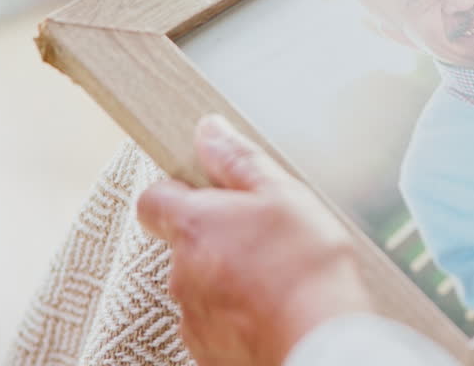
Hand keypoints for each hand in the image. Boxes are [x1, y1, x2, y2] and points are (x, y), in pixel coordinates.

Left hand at [137, 115, 370, 365]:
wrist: (320, 340)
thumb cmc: (306, 266)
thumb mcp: (283, 194)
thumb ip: (238, 160)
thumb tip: (209, 131)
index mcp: (194, 225)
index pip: (153, 199)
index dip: (177, 192)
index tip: (208, 192)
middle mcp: (181, 272)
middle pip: (184, 243)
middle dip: (217, 236)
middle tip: (263, 235)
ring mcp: (193, 316)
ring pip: (201, 284)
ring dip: (228, 276)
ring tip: (275, 276)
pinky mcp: (209, 350)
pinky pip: (216, 321)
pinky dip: (238, 313)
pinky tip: (273, 307)